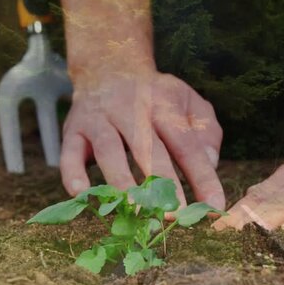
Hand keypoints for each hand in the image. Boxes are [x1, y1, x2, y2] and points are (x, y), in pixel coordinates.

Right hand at [55, 0, 224, 209]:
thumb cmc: (156, 97)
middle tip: (175, 216)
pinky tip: (81, 194)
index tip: (214, 205)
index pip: (186, 144)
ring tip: (135, 211)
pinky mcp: (74, 130)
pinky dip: (72, 174)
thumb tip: (209, 163)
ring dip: (122, 182)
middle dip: (163, 184)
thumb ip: (206, 132)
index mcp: (164, 105)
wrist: (108, 67)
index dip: (201, 175)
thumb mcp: (189, 102)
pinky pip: (69, 153)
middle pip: (148, 148)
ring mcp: (99, 119)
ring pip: (109, 151)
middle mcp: (131, 110)